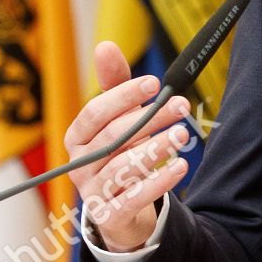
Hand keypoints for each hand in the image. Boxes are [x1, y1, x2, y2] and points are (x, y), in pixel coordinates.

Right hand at [64, 41, 193, 252]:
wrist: (121, 209)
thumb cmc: (120, 154)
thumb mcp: (118, 119)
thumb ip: (114, 86)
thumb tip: (105, 46)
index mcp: (77, 137)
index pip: (95, 113)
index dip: (123, 96)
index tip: (154, 83)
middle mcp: (80, 164)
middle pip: (113, 138)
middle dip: (150, 119)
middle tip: (181, 104)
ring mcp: (93, 192)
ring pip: (123, 168)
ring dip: (156, 149)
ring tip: (183, 134)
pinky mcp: (111, 216)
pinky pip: (134, 198)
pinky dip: (158, 182)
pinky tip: (180, 166)